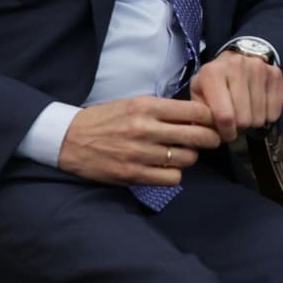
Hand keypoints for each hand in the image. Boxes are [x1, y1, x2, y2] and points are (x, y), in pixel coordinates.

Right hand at [57, 96, 220, 185]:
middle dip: (211, 138)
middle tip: (212, 140)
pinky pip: (171, 178)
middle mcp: (145, 128)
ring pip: (186, 158)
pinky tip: (167, 168)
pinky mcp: (132, 175)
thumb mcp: (135, 103)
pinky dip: (174, 175)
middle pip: (197, 136)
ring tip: (183, 153)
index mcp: (147, 106)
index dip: (210, 117)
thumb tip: (198, 117)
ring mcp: (138, 153)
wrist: (69, 139)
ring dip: (190, 157)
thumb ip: (164, 110)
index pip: (195, 110)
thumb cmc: (107, 119)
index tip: (212, 121)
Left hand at [190, 50, 282, 141]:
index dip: (226, 132)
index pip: (224, 116)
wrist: (234, 60)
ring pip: (260, 116)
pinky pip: (276, 108)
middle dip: (239, 127)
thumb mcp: (199, 95)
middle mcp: (237, 66)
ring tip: (246, 113)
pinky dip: (268, 115)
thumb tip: (209, 136)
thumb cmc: (213, 82)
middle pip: (244, 118)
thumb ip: (200, 115)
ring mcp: (259, 68)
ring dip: (253, 122)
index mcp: (212, 73)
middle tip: (236, 121)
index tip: (226, 134)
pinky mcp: (275, 73)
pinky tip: (260, 108)